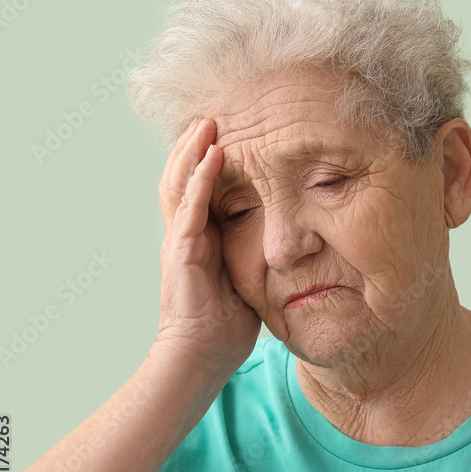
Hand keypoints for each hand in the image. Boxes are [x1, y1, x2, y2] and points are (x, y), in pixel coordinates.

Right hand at [153, 118, 260, 375]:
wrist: (201, 357)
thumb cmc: (226, 328)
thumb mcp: (250, 282)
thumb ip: (260, 259)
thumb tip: (290, 246)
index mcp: (201, 240)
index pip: (203, 190)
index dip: (210, 161)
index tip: (231, 134)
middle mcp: (186, 234)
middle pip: (185, 177)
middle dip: (197, 145)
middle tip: (216, 114)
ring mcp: (180, 240)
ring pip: (181, 182)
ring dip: (195, 150)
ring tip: (210, 121)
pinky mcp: (180, 250)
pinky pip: (190, 206)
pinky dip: (201, 178)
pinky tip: (214, 154)